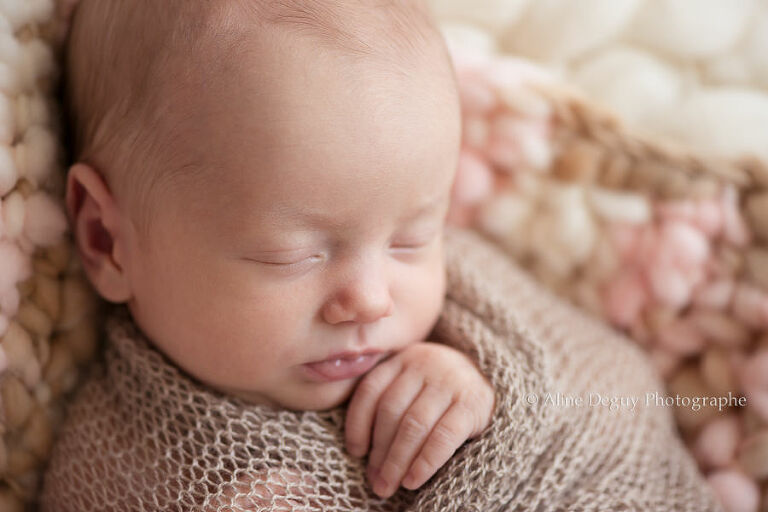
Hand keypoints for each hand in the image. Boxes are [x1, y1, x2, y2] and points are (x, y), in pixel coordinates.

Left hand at [344, 341, 494, 498]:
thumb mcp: (413, 386)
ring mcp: (450, 380)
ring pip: (414, 424)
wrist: (490, 382)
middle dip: (379, 451)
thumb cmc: (441, 394)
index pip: (370, 390)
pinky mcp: (473, 402)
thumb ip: (388, 403)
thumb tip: (361, 453)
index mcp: (403, 359)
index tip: (356, 452)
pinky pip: (443, 436)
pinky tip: (414, 480)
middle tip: (376, 482)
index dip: (357, 424)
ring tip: (390, 485)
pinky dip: (425, 461)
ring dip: (398, 460)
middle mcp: (424, 363)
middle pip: (391, 411)